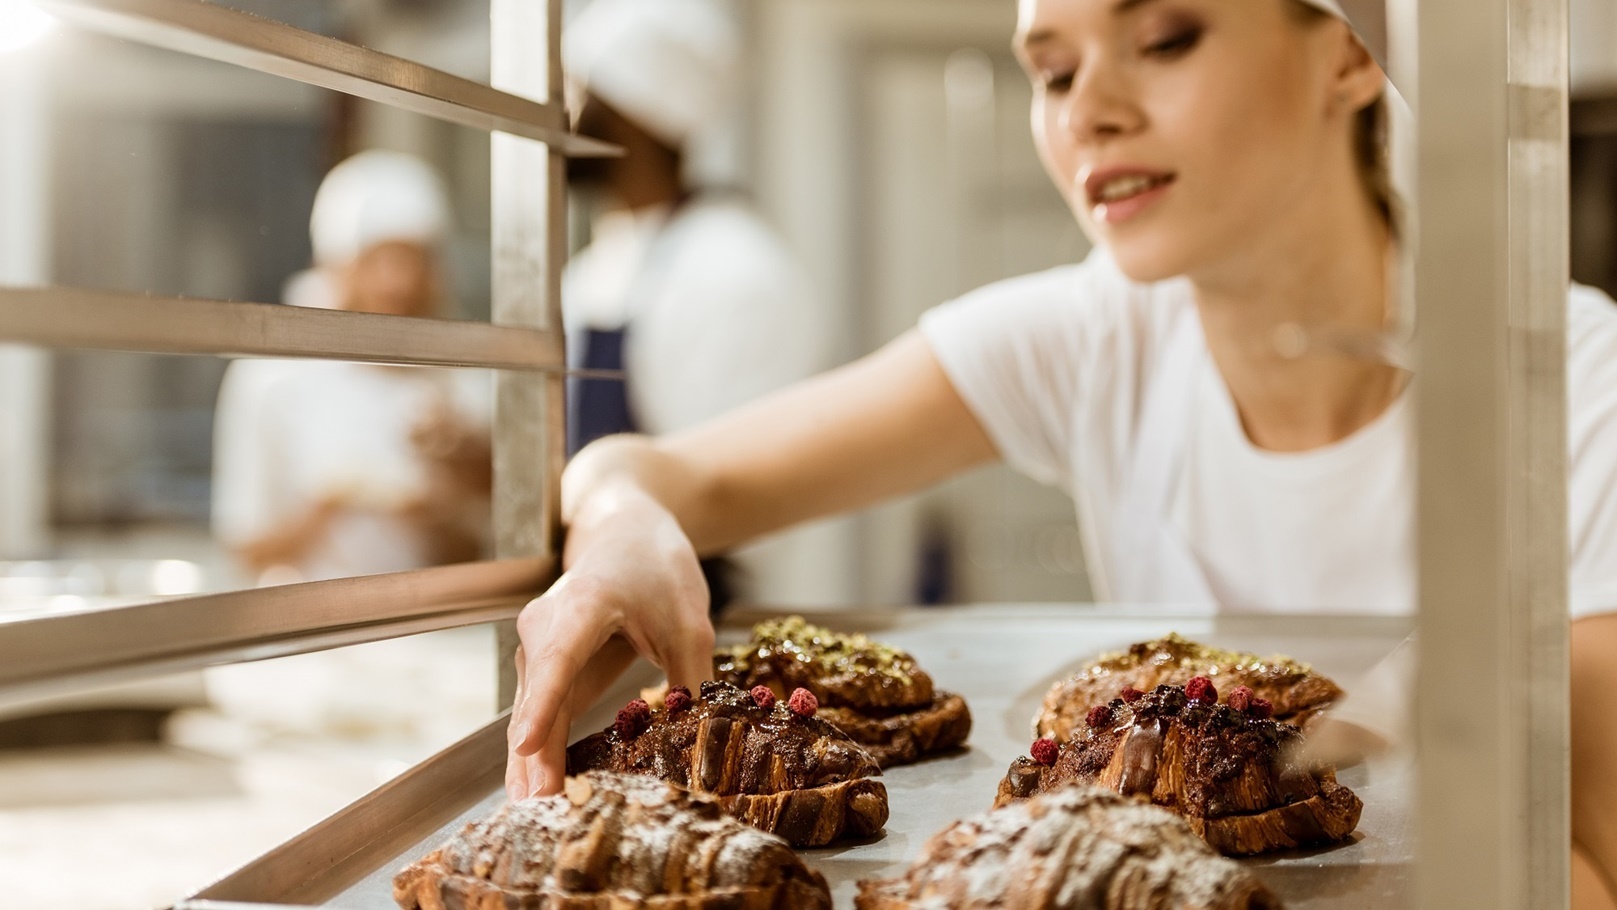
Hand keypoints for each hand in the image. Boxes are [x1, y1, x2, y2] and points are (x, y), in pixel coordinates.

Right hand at [504, 490, 714, 798]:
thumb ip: (692, 681)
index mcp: (581, 605)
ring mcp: (539, 651)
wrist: (622, 532)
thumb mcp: (689, 621)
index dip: (543, 705)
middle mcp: (545, 629)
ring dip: (531, 767)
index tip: (524, 745)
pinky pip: (539, 717)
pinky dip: (539, 755)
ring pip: (532, 716)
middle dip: (533, 760)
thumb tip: (705, 744)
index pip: (557, 658)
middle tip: (538, 815)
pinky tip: (541, 794)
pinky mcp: (544, 671)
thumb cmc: (654, 567)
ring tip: (535, 820)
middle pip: (536, 702)